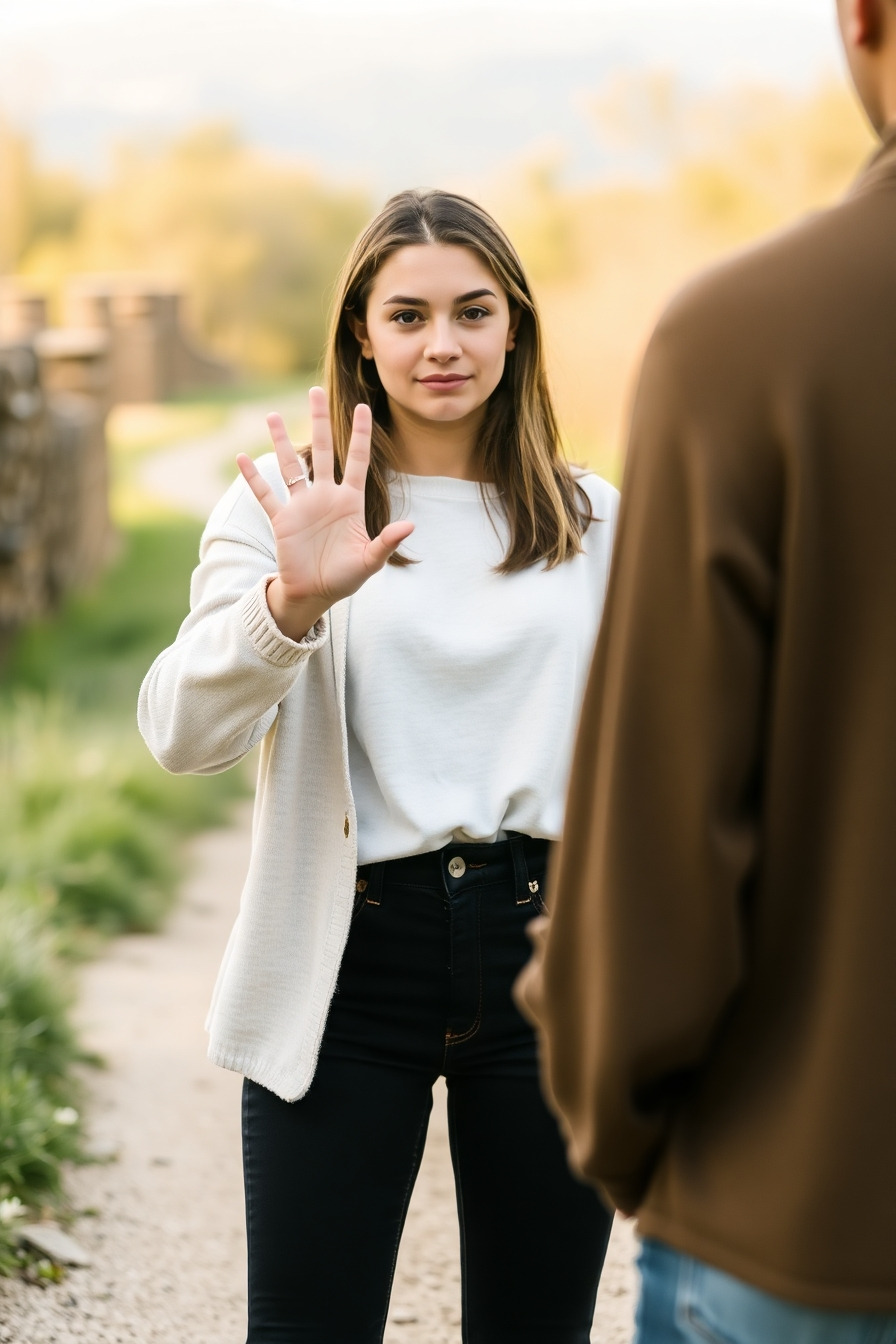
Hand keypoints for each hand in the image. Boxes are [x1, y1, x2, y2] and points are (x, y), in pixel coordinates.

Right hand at [236, 387, 413, 639]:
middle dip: (319, 422)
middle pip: (321, 450)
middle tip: (315, 391)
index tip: (362, 407)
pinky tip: (242, 457)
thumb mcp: (370, 561)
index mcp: (349, 502)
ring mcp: (301, 506)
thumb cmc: (345, 577)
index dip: (359, 435)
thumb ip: (387, 542)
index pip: (356, 460)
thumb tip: (409, 525)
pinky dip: (254, 478)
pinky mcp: (282, 521)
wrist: (315, 594)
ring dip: (281, 441)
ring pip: (290, 466)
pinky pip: (266, 495)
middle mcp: (324, 496)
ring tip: (273, 414)